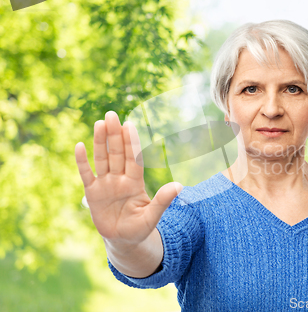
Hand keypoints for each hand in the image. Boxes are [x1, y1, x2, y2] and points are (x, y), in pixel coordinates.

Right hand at [75, 111, 181, 246]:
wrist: (123, 240)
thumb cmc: (140, 228)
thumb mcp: (152, 216)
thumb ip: (163, 201)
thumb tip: (179, 185)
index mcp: (135, 183)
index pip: (133, 158)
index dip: (131, 143)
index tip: (130, 125)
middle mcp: (119, 179)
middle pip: (116, 153)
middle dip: (114, 135)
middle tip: (111, 115)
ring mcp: (105, 184)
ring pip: (102, 159)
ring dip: (99, 142)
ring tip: (99, 124)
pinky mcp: (92, 193)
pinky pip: (86, 174)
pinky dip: (82, 162)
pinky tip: (80, 146)